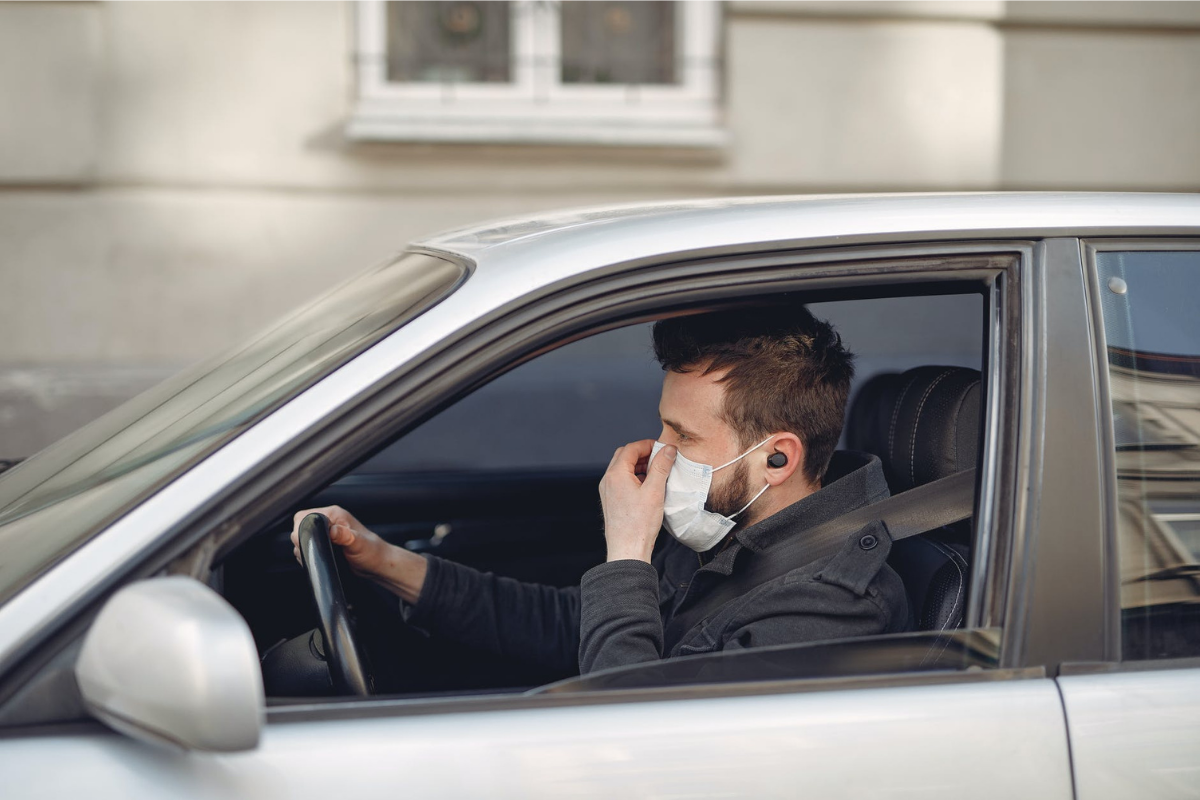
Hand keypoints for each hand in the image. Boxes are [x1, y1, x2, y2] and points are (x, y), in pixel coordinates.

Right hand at [290, 505, 427, 603]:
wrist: (377, 564)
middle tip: (313, 551)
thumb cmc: (373, 553)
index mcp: (335, 514)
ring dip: (305, 548)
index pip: (305, 515)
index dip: (301, 529)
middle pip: (300, 526)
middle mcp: (329, 521)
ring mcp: (326, 532)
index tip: (306, 542)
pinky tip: (319, 559)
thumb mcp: (359, 544)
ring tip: (319, 556)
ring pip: (302, 537)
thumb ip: (346, 536)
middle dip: (302, 540)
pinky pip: (308, 545)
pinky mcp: (325, 542)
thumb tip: (334, 531)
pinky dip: (309, 553)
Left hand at [599, 440, 675, 562]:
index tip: (663, 448)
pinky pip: (622, 482)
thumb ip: (661, 467)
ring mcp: (608, 492)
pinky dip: (635, 478)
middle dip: (643, 454)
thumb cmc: (639, 524)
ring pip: (623, 469)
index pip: (631, 448)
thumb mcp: (655, 491)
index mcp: (616, 474)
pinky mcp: (611, 501)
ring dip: (639, 466)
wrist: (627, 549)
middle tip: (660, 458)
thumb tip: (668, 450)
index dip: (648, 445)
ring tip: (657, 472)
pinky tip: (649, 487)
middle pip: (624, 456)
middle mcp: (608, 481)